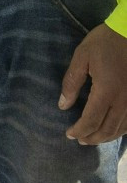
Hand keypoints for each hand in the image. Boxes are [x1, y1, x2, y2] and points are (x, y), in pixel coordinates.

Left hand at [60, 23, 126, 144]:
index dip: (79, 130)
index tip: (69, 134)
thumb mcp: (82, 57)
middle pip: (107, 129)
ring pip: (121, 128)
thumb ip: (71, 82)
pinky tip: (113, 129)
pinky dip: (120, 130)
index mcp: (106, 91)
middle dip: (92, 137)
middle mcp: (123, 101)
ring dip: (106, 136)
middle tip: (79, 139)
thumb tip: (63, 105)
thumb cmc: (105, 42)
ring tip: (93, 137)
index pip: (91, 120)